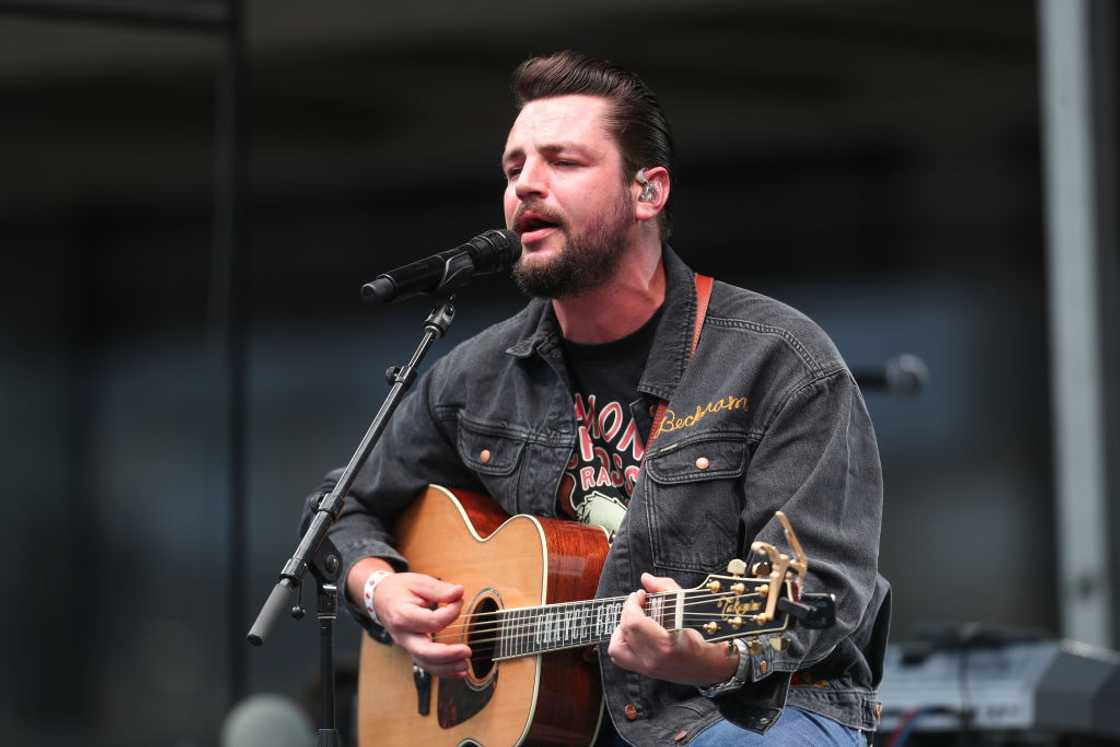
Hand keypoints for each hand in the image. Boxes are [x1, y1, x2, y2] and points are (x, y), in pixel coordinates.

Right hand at [353, 562, 471, 678]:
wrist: (380, 598)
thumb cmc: (400, 589)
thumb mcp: (418, 582)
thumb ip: (439, 589)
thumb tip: (459, 592)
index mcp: (403, 616)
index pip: (432, 621)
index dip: (451, 612)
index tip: (459, 600)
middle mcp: (403, 635)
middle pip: (424, 652)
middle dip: (447, 655)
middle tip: (467, 651)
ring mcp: (406, 646)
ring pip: (425, 663)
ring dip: (447, 668)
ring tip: (466, 665)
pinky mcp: (412, 650)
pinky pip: (427, 664)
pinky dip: (443, 671)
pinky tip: (460, 671)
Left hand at [606, 572, 738, 686]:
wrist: (718, 666)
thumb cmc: (710, 638)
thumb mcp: (691, 608)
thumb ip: (666, 590)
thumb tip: (646, 579)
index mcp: (666, 645)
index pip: (633, 622)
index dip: (632, 604)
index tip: (640, 594)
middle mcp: (653, 660)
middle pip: (625, 631)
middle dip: (628, 611)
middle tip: (639, 601)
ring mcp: (649, 669)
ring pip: (617, 647)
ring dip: (622, 628)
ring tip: (635, 618)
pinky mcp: (648, 672)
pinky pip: (622, 658)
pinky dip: (622, 642)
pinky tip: (634, 632)